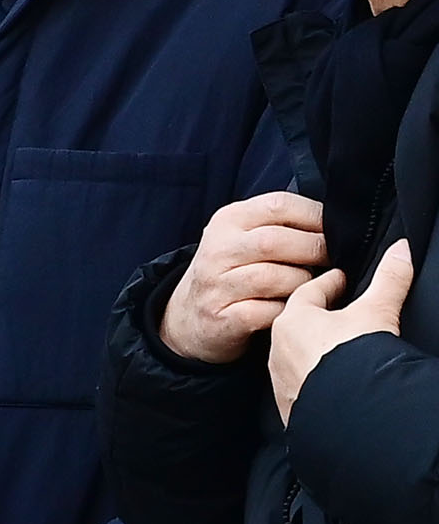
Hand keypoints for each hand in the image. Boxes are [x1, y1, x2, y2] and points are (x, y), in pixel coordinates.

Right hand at [160, 193, 326, 363]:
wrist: (188, 318)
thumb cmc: (231, 273)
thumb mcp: (242, 238)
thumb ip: (277, 225)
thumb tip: (333, 221)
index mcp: (228, 220)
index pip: (279, 205)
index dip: (315, 216)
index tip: (335, 230)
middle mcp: (219, 249)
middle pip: (277, 241)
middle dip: (316, 250)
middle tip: (334, 261)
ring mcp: (217, 285)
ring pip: (278, 278)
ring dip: (305, 284)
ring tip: (314, 288)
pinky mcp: (224, 318)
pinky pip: (271, 312)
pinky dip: (289, 312)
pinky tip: (294, 311)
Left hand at [270, 238, 413, 424]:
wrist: (347, 416)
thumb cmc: (354, 360)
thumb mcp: (377, 313)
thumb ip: (389, 279)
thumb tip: (401, 249)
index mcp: (292, 321)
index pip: (308, 292)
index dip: (328, 284)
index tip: (340, 279)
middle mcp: (278, 350)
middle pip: (297, 325)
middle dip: (316, 317)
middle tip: (336, 311)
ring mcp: (282, 382)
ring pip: (294, 357)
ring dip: (312, 351)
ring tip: (334, 349)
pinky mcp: (290, 409)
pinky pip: (299, 387)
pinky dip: (312, 379)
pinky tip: (329, 382)